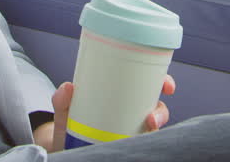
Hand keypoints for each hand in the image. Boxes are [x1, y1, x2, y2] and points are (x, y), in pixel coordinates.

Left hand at [45, 75, 176, 152]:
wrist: (63, 146)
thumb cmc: (69, 122)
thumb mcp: (65, 108)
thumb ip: (62, 99)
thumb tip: (68, 88)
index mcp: (122, 95)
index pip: (148, 85)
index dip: (163, 82)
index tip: (167, 85)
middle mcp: (131, 112)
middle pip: (157, 108)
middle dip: (162, 111)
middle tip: (152, 117)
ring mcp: (130, 130)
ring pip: (152, 129)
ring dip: (155, 130)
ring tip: (146, 131)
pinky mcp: (125, 146)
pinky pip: (141, 146)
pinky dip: (145, 145)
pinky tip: (138, 147)